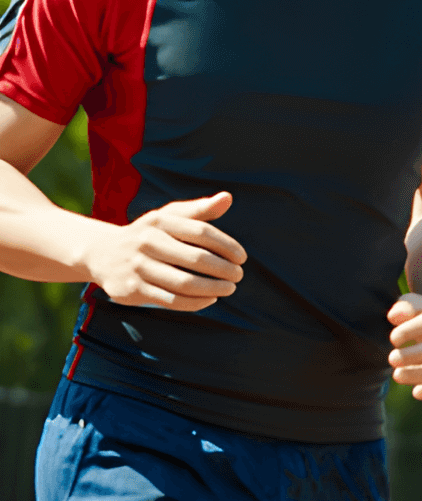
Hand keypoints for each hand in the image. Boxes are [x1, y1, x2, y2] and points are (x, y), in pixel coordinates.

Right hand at [85, 192, 244, 311]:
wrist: (102, 253)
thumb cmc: (148, 233)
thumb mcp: (169, 216)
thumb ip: (199, 210)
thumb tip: (227, 198)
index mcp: (160, 221)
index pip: (202, 232)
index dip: (227, 245)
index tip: (242, 257)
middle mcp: (147, 242)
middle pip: (196, 258)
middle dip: (223, 269)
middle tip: (238, 276)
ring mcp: (137, 267)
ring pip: (184, 283)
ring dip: (212, 288)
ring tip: (229, 288)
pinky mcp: (130, 291)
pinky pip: (170, 300)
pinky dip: (195, 302)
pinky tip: (210, 299)